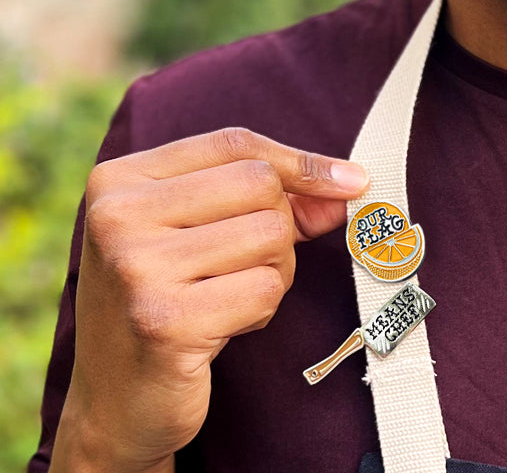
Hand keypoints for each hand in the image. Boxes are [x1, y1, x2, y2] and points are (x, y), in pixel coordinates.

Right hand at [51, 128, 367, 472]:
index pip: (235, 144)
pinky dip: (260, 310)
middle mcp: (118, 215)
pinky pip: (264, 290)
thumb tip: (349, 183)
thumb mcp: (205, 234)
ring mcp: (136, 267)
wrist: (115, 404)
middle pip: (260, 185)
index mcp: (120, 180)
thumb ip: (276, 201)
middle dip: (278, 228)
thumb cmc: (170, 301)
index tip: (349, 182)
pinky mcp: (163, 321)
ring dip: (272, 273)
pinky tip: (221, 327)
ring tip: (227, 298)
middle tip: (244, 267)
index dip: (299, 162)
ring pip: (271, 235)